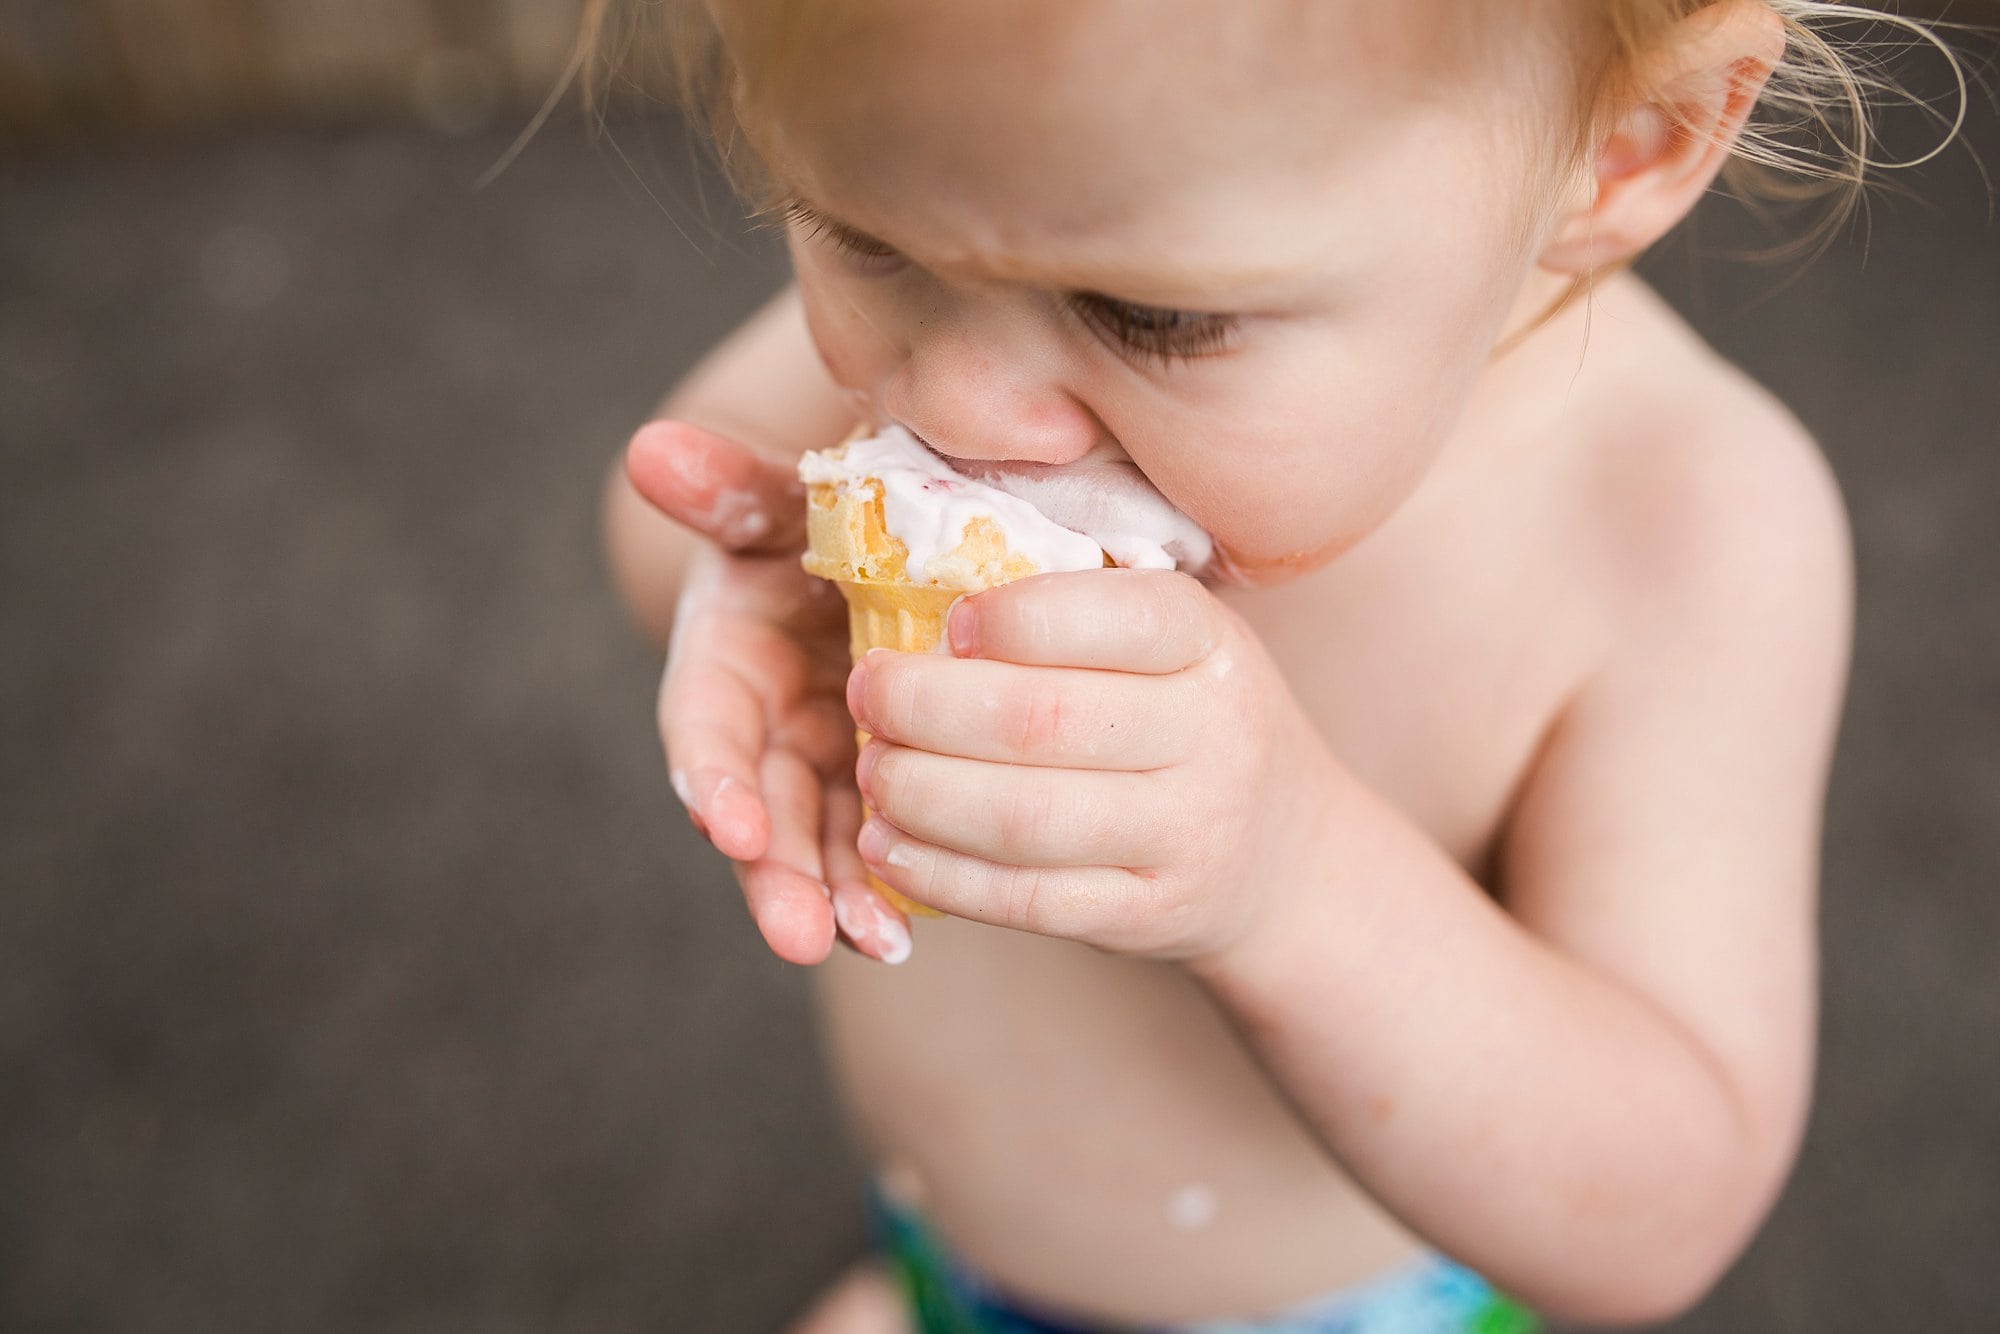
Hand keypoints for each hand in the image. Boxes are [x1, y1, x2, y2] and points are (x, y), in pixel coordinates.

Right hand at [626, 420, 912, 965]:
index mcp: (726, 659)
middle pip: (759, 812)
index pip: (705, 728)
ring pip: (819, 845)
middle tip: (804, 935)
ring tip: (875, 944)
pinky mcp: (881, 788)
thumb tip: (650, 448)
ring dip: (836, 899)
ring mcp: (823, 765)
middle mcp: (763, 727)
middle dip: (777, 875)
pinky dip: (891, 885)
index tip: (730, 828)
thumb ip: (726, 486)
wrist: (893, 544)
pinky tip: (913, 925)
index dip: (712, 778)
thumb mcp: (779, 500)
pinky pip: (881, 846)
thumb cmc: (825, 516)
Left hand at [845, 568, 1339, 958]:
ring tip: (871, 773)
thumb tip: (919, 577)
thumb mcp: (1170, 644)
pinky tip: (888, 847)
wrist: (1280, 853)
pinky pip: (1026, 900)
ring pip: (1023, 818)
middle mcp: (1213, 736)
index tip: (946, 625)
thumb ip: (1075, 610)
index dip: (1013, 619)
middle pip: (1041, 720)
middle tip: (868, 694)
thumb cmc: (1186, 719)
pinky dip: (940, 875)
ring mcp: (1186, 833)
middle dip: (926, 706)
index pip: (1111, 617)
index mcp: (1209, 644)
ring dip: (920, 794)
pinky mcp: (1148, 914)